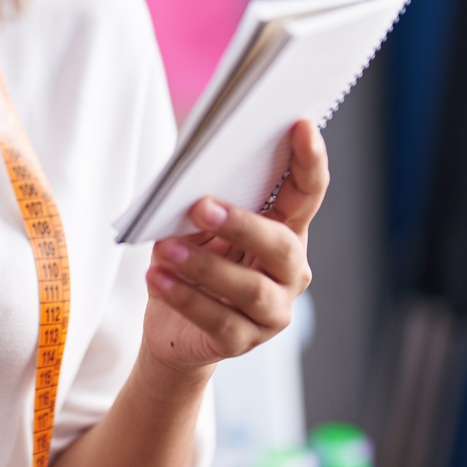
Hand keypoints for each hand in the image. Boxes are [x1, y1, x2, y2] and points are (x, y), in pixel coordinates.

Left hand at [139, 120, 327, 378]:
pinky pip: (219, 320)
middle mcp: (290, 271)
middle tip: (201, 206)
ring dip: (205, 266)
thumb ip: (204, 204)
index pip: (307, 192)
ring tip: (167, 250)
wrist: (173, 328)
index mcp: (285, 231)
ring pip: (250, 288)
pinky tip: (157, 278)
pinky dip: (185, 297)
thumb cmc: (191, 262)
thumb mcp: (196, 228)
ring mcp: (273, 311)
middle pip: (280, 244)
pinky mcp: (245, 341)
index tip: (301, 125)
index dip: (309, 160)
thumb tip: (191, 177)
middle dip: (242, 224)